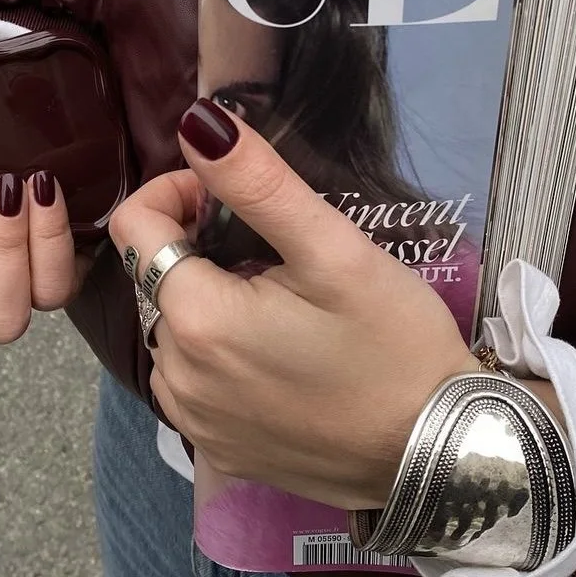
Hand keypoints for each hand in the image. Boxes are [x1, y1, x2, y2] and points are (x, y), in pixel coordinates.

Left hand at [109, 99, 483, 510]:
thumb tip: (196, 121)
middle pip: (153, 278)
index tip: (231, 197)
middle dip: (196, 247)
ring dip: (206, 301)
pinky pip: (193, 382)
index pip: (133, 226)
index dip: (177, 192)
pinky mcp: (219, 452)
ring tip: (278, 301)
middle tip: (270, 249)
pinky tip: (275, 353)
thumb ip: (256, 181)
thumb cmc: (394, 344)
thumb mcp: (333, 249)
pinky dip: (217, 355)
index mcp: (195, 319)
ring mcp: (194, 423)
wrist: (442, 455)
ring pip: (170, 329)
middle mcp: (175, 377)